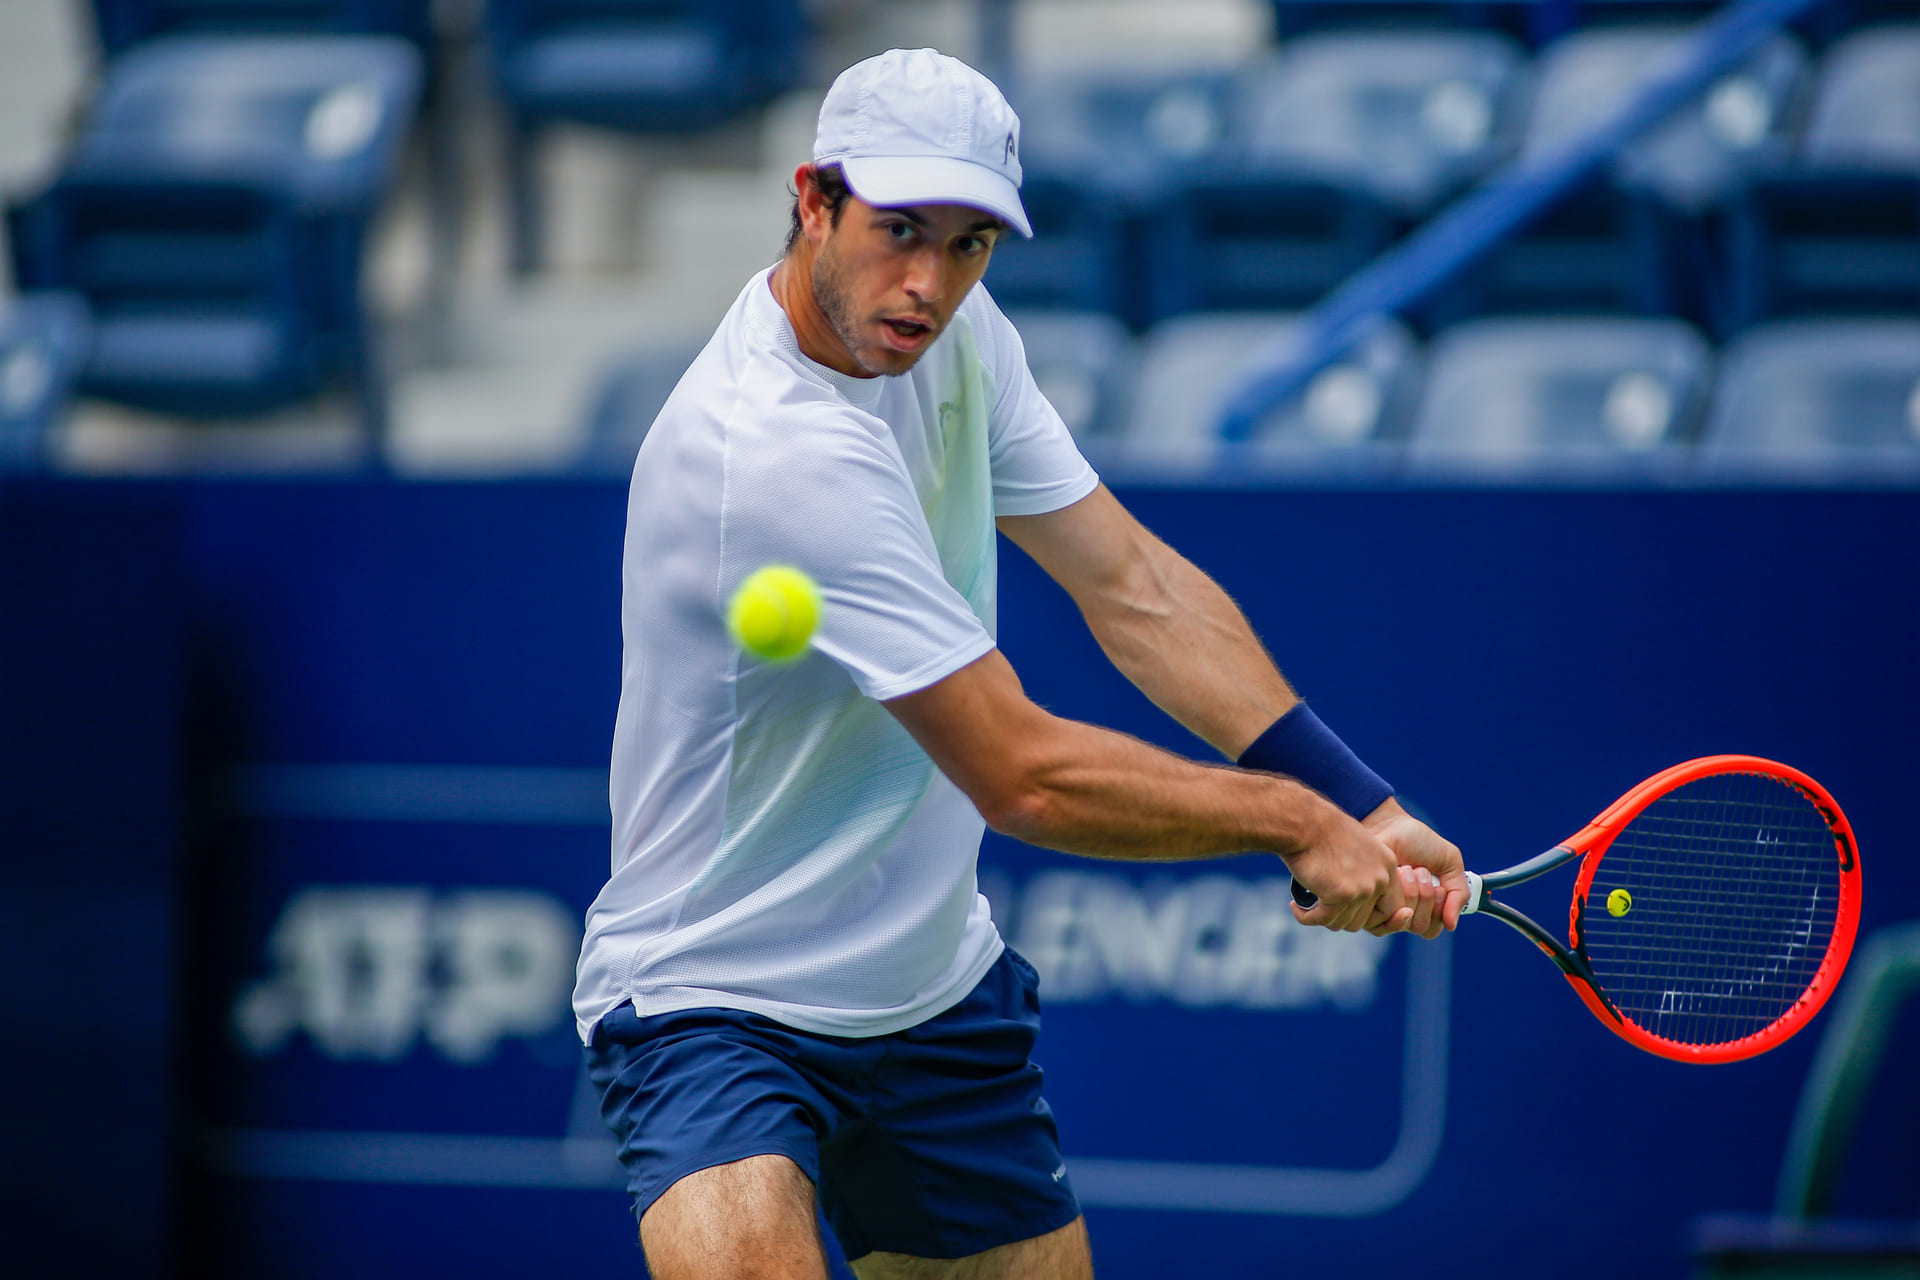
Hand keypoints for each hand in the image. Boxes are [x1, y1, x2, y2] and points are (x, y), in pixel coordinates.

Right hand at [1284, 802, 1406, 932]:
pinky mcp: (1341, 895)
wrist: (1304, 822)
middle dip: (1338, 916)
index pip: (1389, 908)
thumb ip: (1364, 871)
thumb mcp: (1354, 847)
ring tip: (1306, 905)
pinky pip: (1322, 920)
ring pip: (1341, 923)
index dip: (1364, 914)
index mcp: (1387, 865)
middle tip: (1319, 906)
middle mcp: (1380, 879)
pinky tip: (1295, 907)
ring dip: (1321, 917)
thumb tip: (1357, 901)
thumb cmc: (1321, 829)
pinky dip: (1306, 917)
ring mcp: (1362, 889)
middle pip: (1361, 919)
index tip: (1343, 910)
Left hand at [1362, 798, 1468, 938]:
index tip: (1439, 886)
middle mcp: (1400, 911)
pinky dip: (1399, 893)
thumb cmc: (1418, 841)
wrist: (1390, 824)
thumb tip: (1451, 925)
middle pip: (1420, 927)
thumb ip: (1459, 894)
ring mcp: (1382, 909)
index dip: (1439, 909)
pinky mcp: (1366, 904)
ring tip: (1408, 870)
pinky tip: (1397, 874)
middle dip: (1427, 897)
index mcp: (1421, 907)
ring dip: (1413, 893)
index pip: (1432, 929)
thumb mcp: (1450, 864)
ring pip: (1404, 923)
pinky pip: (1386, 916)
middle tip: (1421, 871)